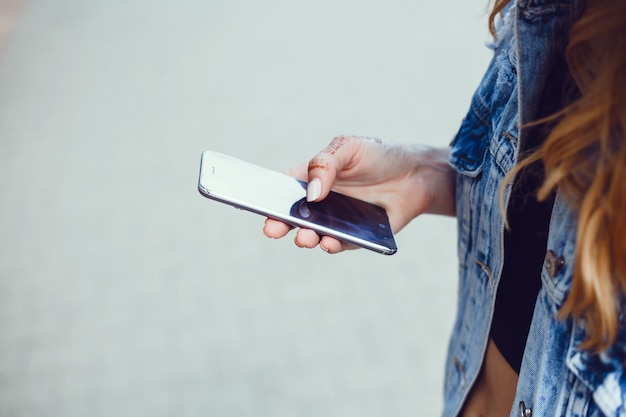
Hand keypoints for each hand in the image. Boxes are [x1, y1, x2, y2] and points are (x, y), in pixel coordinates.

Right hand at [263, 135, 455, 252]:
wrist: (416, 174)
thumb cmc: (378, 155)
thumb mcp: (349, 147)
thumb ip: (326, 164)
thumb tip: (311, 194)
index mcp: (312, 178)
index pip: (283, 188)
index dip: (266, 196)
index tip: (255, 203)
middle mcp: (319, 203)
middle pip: (292, 216)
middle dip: (279, 224)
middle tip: (273, 229)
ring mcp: (336, 220)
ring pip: (313, 233)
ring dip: (305, 237)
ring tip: (305, 237)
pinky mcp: (355, 236)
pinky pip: (340, 243)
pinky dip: (332, 245)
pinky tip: (329, 242)